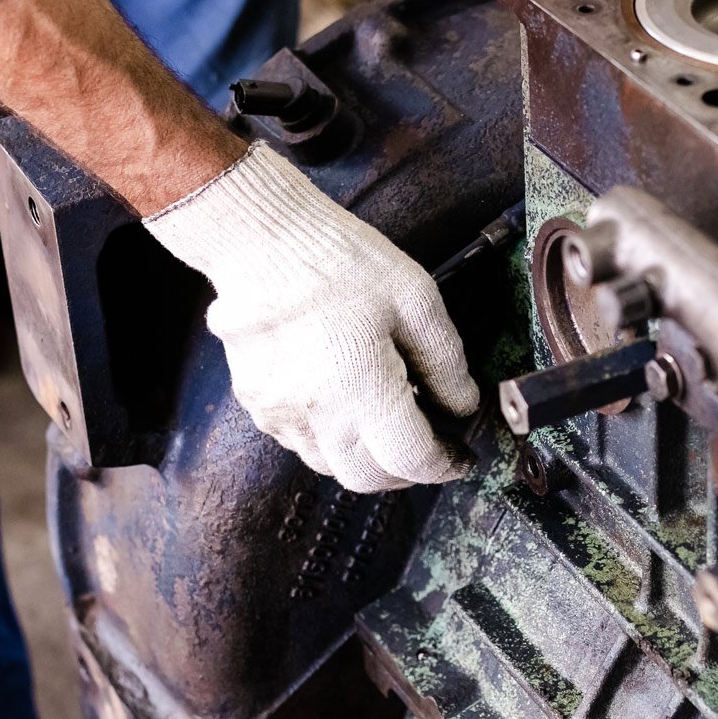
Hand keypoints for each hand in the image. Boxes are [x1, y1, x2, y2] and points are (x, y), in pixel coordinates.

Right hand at [144, 143, 479, 491]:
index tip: (460, 456)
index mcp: (359, 387)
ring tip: (387, 423)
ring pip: (330, 466)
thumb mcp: (417, 300)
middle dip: (405, 472)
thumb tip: (462, 407)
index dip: (444, 465)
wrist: (261, 240)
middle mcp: (315, 412)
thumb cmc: (340, 260)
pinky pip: (299, 442)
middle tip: (429, 447)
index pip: (410, 459)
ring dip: (365, 459)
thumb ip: (445, 362)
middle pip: (366, 478)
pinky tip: (345, 403)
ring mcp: (278, 412)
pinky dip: (329, 438)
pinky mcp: (255, 403)